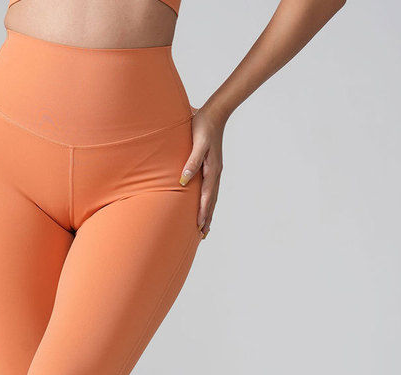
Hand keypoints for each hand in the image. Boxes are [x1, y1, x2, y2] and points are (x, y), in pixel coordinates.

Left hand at [179, 103, 226, 238]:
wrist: (214, 113)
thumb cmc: (202, 126)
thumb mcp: (197, 143)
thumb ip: (192, 161)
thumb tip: (184, 181)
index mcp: (212, 170)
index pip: (207, 197)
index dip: (203, 212)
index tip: (199, 226)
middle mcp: (215, 173)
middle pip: (212, 201)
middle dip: (207, 218)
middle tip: (203, 235)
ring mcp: (215, 171)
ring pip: (212, 197)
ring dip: (209, 212)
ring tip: (205, 227)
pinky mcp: (212, 167)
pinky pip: (211, 189)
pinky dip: (209, 201)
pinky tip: (205, 205)